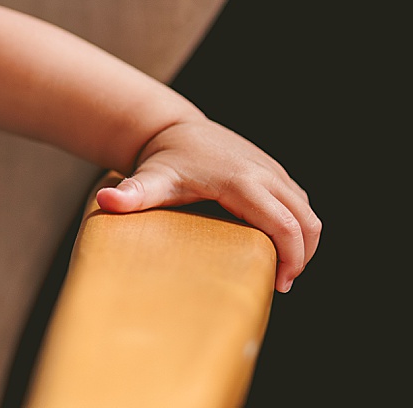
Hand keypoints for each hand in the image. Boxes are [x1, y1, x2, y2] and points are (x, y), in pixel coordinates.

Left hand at [94, 118, 320, 292]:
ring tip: (279, 268)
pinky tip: (276, 243)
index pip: (286, 226)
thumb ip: (131, 193)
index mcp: (242, 182)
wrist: (171, 126)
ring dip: (302, 242)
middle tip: (280, 283)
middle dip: (302, 256)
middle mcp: (264, 173)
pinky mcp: (272, 169)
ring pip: (307, 211)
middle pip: (307, 222)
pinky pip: (298, 201)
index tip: (278, 286)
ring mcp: (271, 169)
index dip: (291, 260)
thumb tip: (105, 202)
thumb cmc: (162, 158)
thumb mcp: (149, 178)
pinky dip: (297, 224)